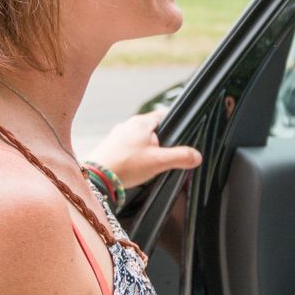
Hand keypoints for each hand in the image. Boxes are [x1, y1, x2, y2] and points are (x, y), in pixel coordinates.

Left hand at [82, 110, 201, 190]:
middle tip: (168, 156)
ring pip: (141, 138)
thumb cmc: (126, 166)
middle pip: (153, 128)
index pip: (164, 115)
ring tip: (152, 164)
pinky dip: (136, 155)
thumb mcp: (159, 162)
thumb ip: (181, 157)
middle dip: (162, 141)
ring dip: (149, 149)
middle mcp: (128, 124)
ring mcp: (117, 135)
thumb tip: (197, 156)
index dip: (176, 124)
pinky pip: (129, 147)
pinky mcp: (110, 146)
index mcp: (141, 122)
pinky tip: (137, 168)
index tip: (182, 136)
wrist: (97, 179)